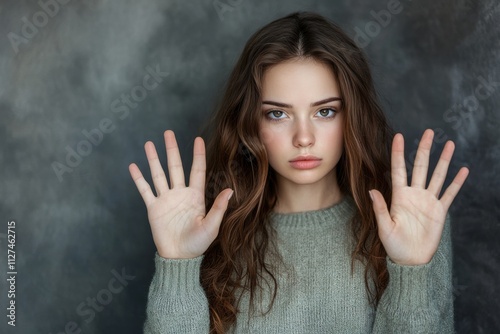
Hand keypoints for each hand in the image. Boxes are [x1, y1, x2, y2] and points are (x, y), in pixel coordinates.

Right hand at [128, 130, 232, 258]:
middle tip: (168, 132)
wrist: (179, 257)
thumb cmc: (198, 243)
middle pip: (175, 166)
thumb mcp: (212, 226)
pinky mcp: (154, 208)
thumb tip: (230, 190)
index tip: (198, 139)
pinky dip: (139, 178)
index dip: (198, 154)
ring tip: (149, 144)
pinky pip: (145, 190)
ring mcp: (166, 199)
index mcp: (196, 196)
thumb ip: (219, 208)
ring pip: (159, 174)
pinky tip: (133, 166)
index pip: (197, 170)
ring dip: (154, 159)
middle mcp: (180, 194)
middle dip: (172, 149)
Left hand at [370, 129, 468, 265]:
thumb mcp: (384, 227)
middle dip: (424, 149)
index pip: (398, 169)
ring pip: (437, 175)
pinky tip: (463, 170)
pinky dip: (457, 182)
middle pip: (420, 166)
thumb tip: (372, 190)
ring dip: (443, 160)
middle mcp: (414, 194)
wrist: (410, 259)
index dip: (398, 152)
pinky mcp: (439, 211)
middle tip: (429, 131)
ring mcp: (428, 201)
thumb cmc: (394, 245)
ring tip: (449, 144)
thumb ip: (380, 208)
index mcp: (399, 196)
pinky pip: (450, 193)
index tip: (399, 136)